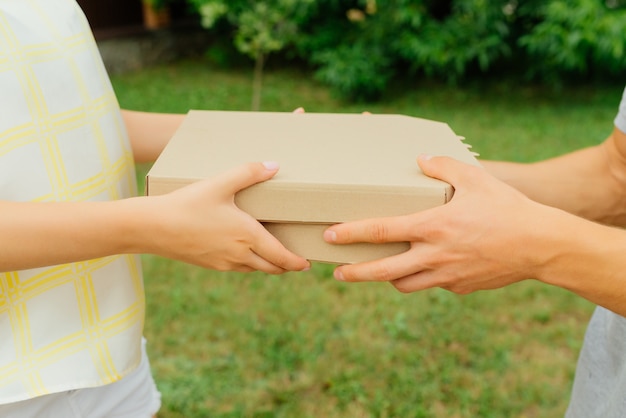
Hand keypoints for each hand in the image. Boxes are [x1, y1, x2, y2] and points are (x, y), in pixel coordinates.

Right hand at [146, 162, 309, 273]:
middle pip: (271, 268)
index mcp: (247, 237)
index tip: (306, 263)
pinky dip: (248, 264)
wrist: (152, 228)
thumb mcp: (219, 183)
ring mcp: (224, 263)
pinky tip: (244, 252)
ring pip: (254, 269)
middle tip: (296, 261)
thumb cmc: (187, 204)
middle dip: (286, 266)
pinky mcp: (210, 264)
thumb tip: (274, 165)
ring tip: (274, 255)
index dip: (296, 262)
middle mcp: (239, 255)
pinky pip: (237, 268)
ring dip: (267, 266)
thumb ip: (248, 172)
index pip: (281, 257)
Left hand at [324, 155, 558, 292]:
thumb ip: (443, 166)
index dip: (351, 234)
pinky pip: (434, 285)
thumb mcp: (475, 178)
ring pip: (405, 285)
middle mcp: (434, 255)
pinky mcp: (461, 287)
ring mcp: (447, 276)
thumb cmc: (508, 208)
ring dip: (387, 278)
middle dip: (355, 273)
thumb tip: (421, 159)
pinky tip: (427, 267)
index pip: (381, 231)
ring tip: (379, 271)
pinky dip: (424, 278)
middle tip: (337, 272)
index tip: (330, 236)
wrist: (542, 245)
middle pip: (382, 271)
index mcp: (432, 226)